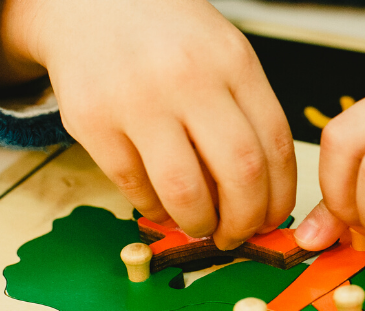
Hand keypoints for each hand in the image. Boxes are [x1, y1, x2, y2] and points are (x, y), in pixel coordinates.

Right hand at [0, 0, 295, 249]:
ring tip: (199, 225)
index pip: (275, 146)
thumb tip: (260, 195)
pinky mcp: (92, 121)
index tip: (271, 218)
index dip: (279, 197)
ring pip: (184, 191)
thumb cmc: (165, 37)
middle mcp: (188, 77)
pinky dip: (153, 209)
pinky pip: (134, 187)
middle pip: (240, 174)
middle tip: (237, 235)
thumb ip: (244, 113)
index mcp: (232, 61)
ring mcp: (137, 99)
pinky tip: (160, 204)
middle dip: (244, 221)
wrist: (86, 4)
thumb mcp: (221, 54)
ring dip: (198, 223)